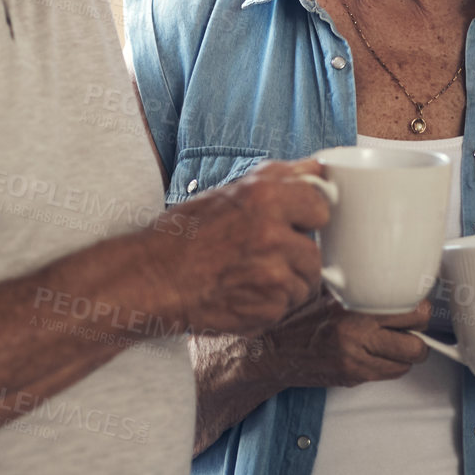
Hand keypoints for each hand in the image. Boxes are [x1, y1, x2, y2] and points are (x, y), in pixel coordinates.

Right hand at [147, 160, 330, 336]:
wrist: (153, 279)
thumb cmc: (184, 236)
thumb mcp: (228, 193)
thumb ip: (277, 181)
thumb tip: (314, 168)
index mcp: (264, 195)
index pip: (321, 204)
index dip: (305, 217)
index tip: (290, 224)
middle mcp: (273, 232)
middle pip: (316, 249)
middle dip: (295, 255)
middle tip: (263, 256)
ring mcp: (274, 272)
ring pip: (306, 282)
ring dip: (285, 284)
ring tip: (250, 277)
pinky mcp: (269, 306)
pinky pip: (288, 306)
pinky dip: (270, 305)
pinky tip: (243, 294)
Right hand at [251, 290, 432, 389]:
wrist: (271, 350)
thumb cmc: (298, 318)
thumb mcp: (325, 288)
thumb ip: (357, 282)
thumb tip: (393, 273)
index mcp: (351, 300)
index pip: (408, 302)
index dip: (416, 303)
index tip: (413, 303)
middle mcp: (355, 327)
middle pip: (418, 328)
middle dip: (416, 328)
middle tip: (407, 325)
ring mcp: (356, 354)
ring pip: (411, 356)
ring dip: (408, 351)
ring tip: (393, 342)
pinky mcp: (355, 374)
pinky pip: (394, 372)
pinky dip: (392, 365)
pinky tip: (376, 355)